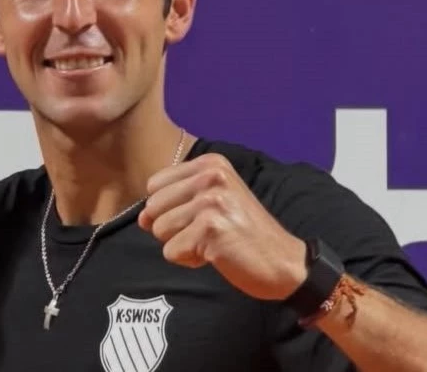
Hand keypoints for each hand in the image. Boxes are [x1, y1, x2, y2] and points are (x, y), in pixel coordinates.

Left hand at [138, 153, 307, 300]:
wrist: (285, 263)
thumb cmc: (243, 234)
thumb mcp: (212, 201)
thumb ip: (175, 200)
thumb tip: (141, 217)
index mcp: (210, 164)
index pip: (154, 185)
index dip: (169, 208)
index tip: (201, 216)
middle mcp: (211, 176)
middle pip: (153, 207)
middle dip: (173, 228)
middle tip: (208, 233)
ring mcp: (211, 201)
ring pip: (159, 230)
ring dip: (182, 245)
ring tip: (213, 243)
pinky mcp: (211, 229)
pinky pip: (171, 251)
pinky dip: (189, 260)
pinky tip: (216, 255)